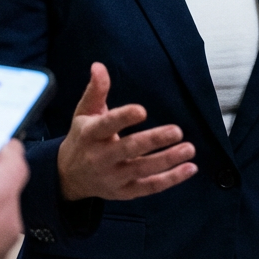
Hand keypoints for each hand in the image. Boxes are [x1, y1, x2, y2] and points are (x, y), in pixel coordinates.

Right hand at [56, 62, 197, 200]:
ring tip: (190, 149)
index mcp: (90, 134)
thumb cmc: (82, 138)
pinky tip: (190, 168)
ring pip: (142, 169)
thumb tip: (99, 66)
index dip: (123, 118)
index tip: (142, 110)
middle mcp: (100, 157)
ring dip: (168, 160)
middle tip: (177, 131)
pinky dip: (171, 179)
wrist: (68, 177)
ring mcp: (113, 177)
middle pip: (129, 149)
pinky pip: (149, 187)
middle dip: (153, 140)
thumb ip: (96, 90)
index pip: (106, 125)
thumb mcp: (84, 112)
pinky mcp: (124, 192)